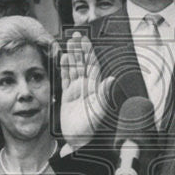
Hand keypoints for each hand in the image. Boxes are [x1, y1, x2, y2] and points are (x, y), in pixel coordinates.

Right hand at [59, 32, 114, 148]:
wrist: (78, 140)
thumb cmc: (90, 127)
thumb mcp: (99, 110)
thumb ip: (104, 94)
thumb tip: (112, 79)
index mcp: (95, 87)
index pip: (92, 65)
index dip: (89, 52)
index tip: (85, 40)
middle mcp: (86, 87)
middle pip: (82, 63)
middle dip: (79, 49)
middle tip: (76, 35)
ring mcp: (76, 91)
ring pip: (73, 68)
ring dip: (71, 56)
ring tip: (69, 42)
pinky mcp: (67, 96)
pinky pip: (65, 79)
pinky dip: (64, 68)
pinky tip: (63, 58)